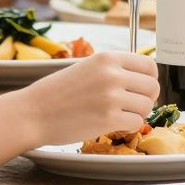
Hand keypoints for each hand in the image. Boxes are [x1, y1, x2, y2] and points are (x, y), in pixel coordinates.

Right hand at [14, 52, 159, 145]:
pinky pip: (136, 123)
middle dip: (147, 98)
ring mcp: (111, 97)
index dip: (149, 79)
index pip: (149, 65)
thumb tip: (143, 78)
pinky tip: (114, 124)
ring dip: (138, 113)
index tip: (142, 88)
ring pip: (147, 106)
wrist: (31, 113)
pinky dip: (129, 126)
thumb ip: (113, 70)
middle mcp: (112, 74)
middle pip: (153, 87)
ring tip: (121, 115)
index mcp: (107, 58)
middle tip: (133, 105)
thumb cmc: (57, 93)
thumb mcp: (86, 68)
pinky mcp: (108, 118)